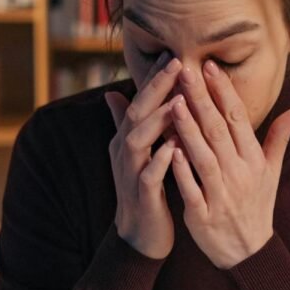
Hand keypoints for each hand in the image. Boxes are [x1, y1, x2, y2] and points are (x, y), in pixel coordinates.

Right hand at [104, 51, 184, 258]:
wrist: (140, 235)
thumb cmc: (145, 189)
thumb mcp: (135, 153)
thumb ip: (127, 123)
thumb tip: (112, 92)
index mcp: (126, 139)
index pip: (139, 101)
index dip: (155, 78)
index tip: (175, 54)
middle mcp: (124, 152)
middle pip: (136, 113)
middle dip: (156, 88)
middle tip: (176, 63)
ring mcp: (130, 173)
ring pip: (138, 141)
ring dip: (157, 120)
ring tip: (177, 100)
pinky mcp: (141, 196)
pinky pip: (148, 176)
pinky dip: (161, 161)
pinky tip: (176, 148)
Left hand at [169, 61, 289, 269]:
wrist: (248, 252)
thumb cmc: (256, 206)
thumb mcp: (272, 172)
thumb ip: (280, 137)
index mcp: (254, 160)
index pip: (238, 119)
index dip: (224, 91)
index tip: (209, 66)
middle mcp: (240, 175)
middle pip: (219, 132)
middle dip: (202, 100)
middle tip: (186, 71)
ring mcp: (222, 196)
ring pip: (204, 157)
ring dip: (189, 130)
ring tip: (173, 103)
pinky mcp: (203, 216)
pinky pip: (191, 190)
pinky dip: (181, 171)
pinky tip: (168, 150)